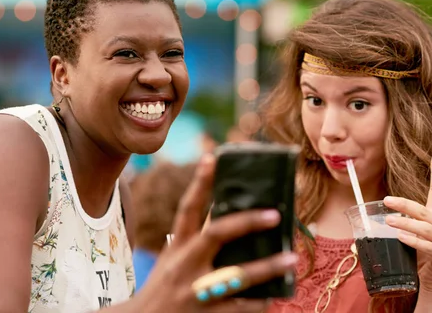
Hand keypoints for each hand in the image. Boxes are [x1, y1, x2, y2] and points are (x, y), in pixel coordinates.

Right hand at [130, 154, 297, 312]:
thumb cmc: (163, 287)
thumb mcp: (172, 260)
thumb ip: (194, 240)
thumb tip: (227, 216)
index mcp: (176, 246)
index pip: (187, 208)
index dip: (200, 182)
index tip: (212, 157)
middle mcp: (184, 264)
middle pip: (215, 234)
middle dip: (246, 222)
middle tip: (275, 214)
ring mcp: (196, 291)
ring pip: (237, 275)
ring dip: (267, 266)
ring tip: (291, 258)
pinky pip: (240, 308)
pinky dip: (260, 301)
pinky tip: (276, 296)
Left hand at [383, 159, 431, 292]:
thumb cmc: (429, 250)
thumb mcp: (423, 231)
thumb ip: (414, 221)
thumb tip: (390, 214)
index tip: (431, 160)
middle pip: (427, 212)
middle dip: (408, 206)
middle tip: (387, 200)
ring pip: (428, 229)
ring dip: (408, 224)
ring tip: (389, 220)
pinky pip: (429, 249)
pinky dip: (415, 242)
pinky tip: (401, 237)